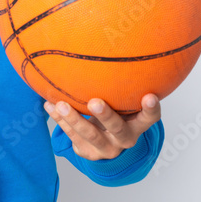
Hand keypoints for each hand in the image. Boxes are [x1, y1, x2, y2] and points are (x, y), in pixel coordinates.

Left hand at [44, 94, 160, 160]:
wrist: (103, 146)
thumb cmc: (116, 115)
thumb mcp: (123, 104)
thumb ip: (122, 87)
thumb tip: (108, 50)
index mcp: (137, 124)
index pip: (150, 118)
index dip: (151, 109)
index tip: (149, 96)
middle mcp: (124, 138)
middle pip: (118, 128)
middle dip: (106, 116)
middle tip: (95, 102)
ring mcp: (106, 148)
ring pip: (90, 134)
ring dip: (75, 119)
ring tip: (61, 104)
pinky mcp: (87, 151)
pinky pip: (71, 135)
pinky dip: (59, 119)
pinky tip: (49, 104)